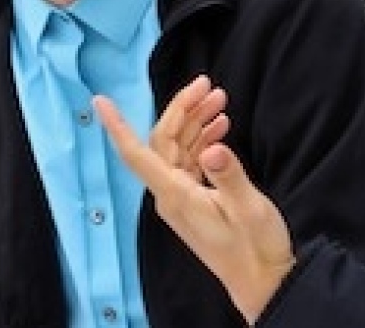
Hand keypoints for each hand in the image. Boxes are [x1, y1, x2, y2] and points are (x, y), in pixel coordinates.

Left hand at [95, 78, 295, 323]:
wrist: (263, 281)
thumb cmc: (257, 248)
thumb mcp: (249, 209)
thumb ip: (229, 176)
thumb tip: (213, 146)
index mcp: (176, 196)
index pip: (138, 155)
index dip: (117, 127)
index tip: (101, 101)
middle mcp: (171, 196)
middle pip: (164, 142)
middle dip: (182, 109)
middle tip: (209, 83)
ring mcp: (182, 199)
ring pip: (177, 149)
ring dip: (196, 121)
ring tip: (221, 99)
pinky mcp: (195, 201)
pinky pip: (189, 162)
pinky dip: (203, 139)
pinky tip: (220, 127)